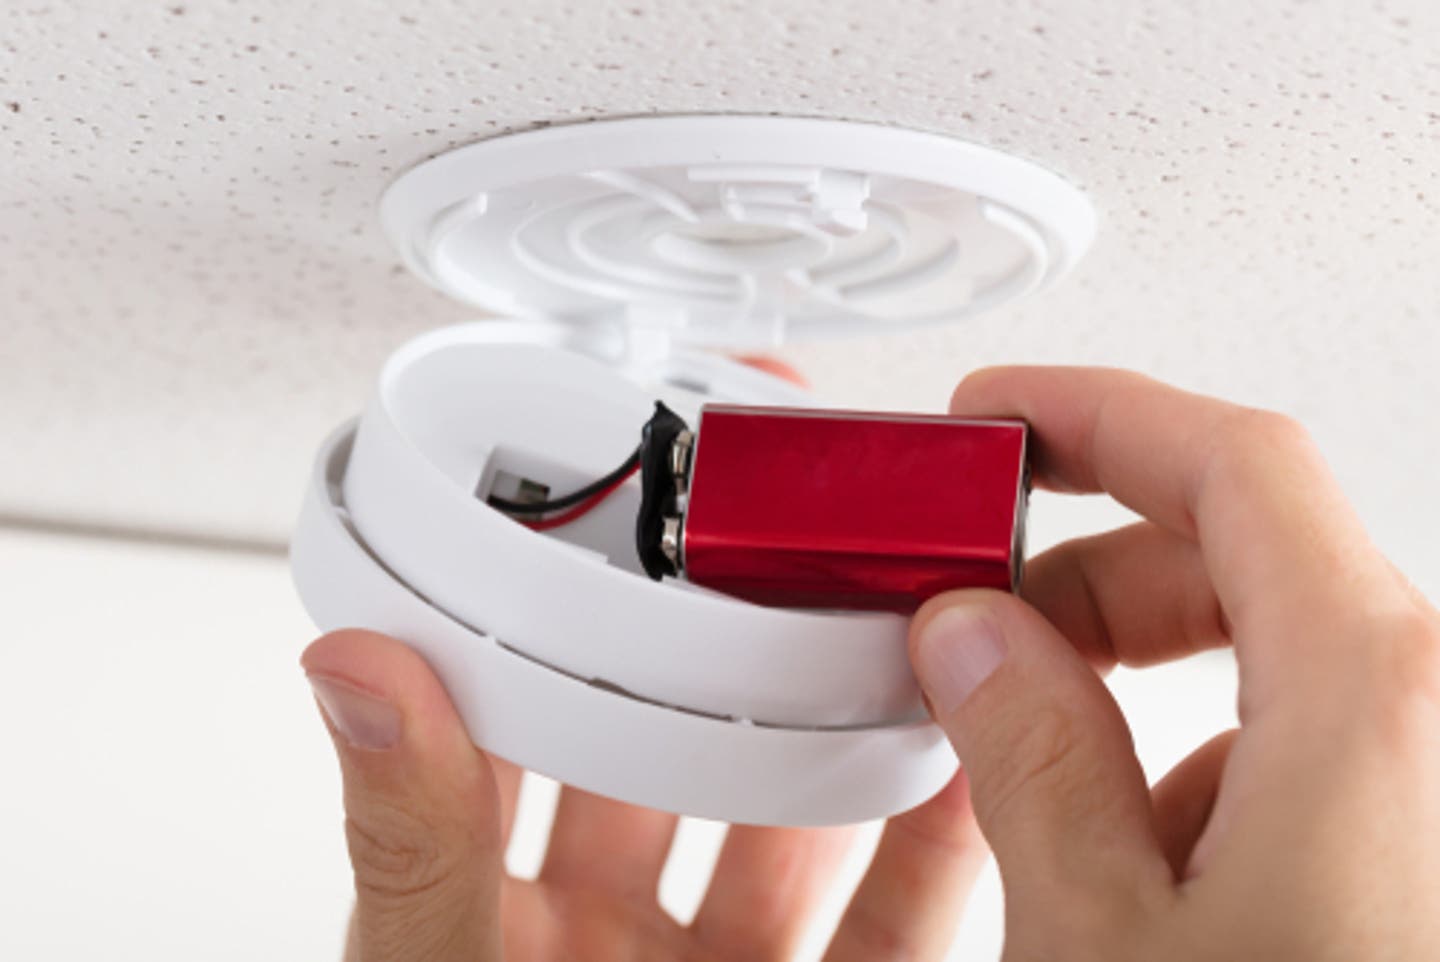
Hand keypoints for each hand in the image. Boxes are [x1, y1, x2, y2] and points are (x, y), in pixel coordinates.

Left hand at [301, 629, 987, 961]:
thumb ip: (414, 847)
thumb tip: (354, 671)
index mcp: (505, 911)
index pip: (544, 724)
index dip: (581, 624)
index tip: (634, 528)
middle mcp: (617, 939)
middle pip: (695, 763)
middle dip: (748, 667)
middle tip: (803, 564)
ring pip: (806, 828)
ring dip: (854, 737)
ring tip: (903, 637)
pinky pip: (891, 920)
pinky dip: (934, 845)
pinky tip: (971, 771)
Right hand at [911, 367, 1439, 959]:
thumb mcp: (1104, 938)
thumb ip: (1031, 761)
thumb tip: (974, 641)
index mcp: (1370, 703)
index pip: (1235, 465)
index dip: (1098, 414)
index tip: (998, 417)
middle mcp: (1432, 719)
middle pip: (1247, 548)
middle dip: (1090, 563)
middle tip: (976, 598)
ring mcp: (1428, 776)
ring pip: (1272, 648)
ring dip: (1133, 666)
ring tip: (1032, 745)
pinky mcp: (1414, 836)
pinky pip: (1301, 738)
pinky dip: (1197, 753)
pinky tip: (1130, 847)